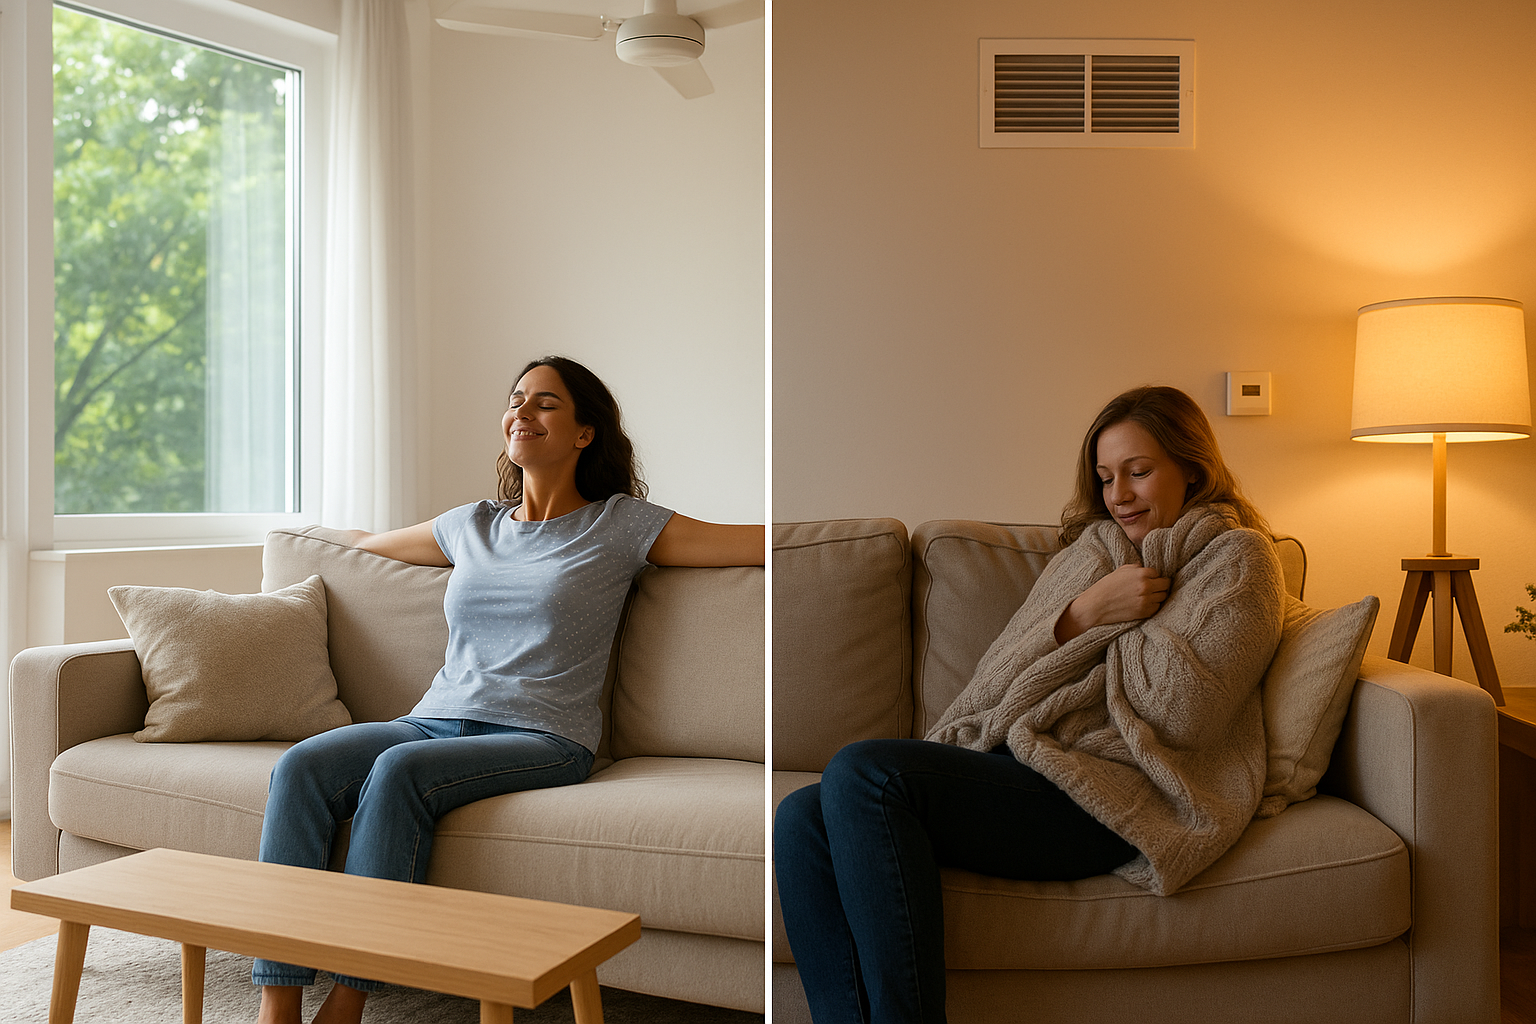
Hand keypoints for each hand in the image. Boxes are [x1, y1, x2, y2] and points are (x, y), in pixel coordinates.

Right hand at [1054, 565, 1170, 643]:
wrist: (1096, 605)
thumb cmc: (1106, 586)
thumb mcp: (1120, 571)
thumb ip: (1136, 568)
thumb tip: (1147, 570)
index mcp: (1141, 574)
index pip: (1158, 573)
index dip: (1153, 576)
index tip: (1149, 579)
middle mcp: (1146, 586)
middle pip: (1165, 585)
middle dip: (1160, 585)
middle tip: (1154, 587)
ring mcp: (1146, 600)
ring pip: (1163, 596)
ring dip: (1158, 595)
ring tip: (1149, 595)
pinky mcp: (1144, 612)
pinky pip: (1157, 607)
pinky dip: (1153, 605)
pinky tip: (1144, 603)